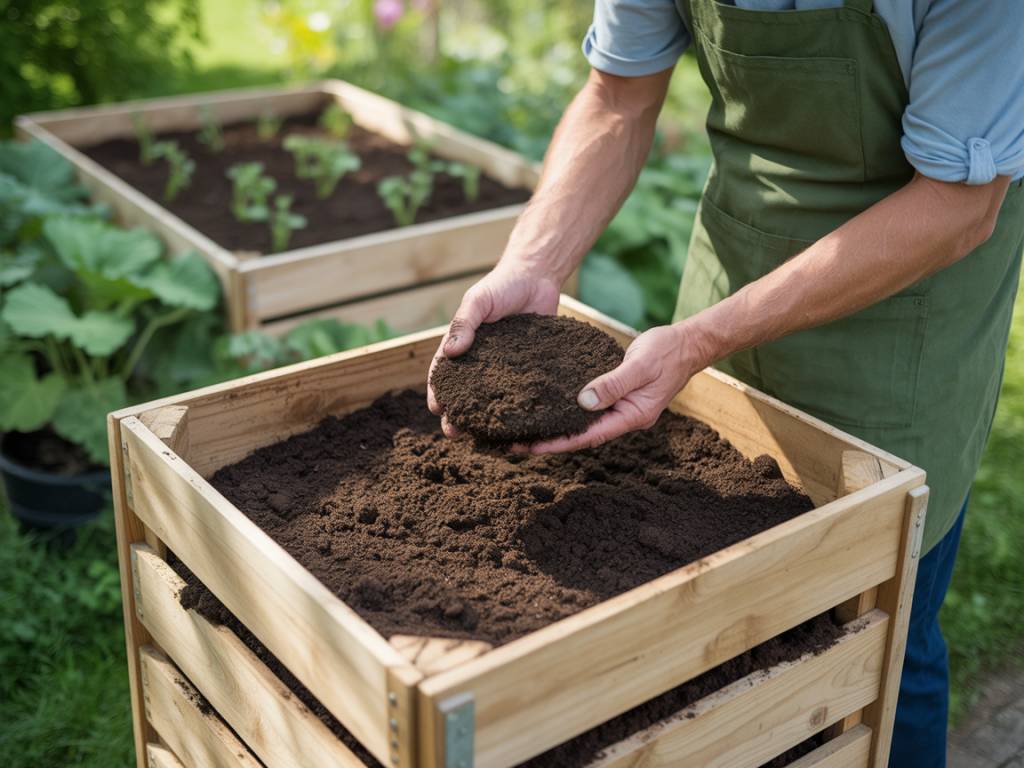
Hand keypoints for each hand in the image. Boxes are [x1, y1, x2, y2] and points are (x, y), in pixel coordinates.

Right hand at [427, 261, 561, 435]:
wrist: (538, 277)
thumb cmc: (502, 286)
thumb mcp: (478, 300)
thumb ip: (464, 322)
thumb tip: (450, 351)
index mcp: (462, 345)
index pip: (443, 373)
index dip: (437, 392)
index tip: (436, 409)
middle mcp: (481, 360)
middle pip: (464, 393)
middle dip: (457, 413)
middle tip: (454, 433)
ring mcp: (504, 367)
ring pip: (491, 397)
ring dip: (484, 416)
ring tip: (482, 436)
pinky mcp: (527, 368)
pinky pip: (520, 390)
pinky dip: (515, 406)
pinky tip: (518, 422)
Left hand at [526, 323, 702, 453]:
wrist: (686, 344)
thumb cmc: (667, 353)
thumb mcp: (640, 366)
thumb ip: (613, 383)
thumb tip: (584, 401)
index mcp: (632, 416)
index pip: (589, 436)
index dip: (559, 443)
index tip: (532, 448)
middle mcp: (624, 417)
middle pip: (582, 435)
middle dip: (550, 441)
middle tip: (515, 444)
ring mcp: (620, 408)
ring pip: (582, 423)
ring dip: (555, 427)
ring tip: (524, 430)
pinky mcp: (616, 395)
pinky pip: (587, 407)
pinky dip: (567, 409)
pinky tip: (547, 406)